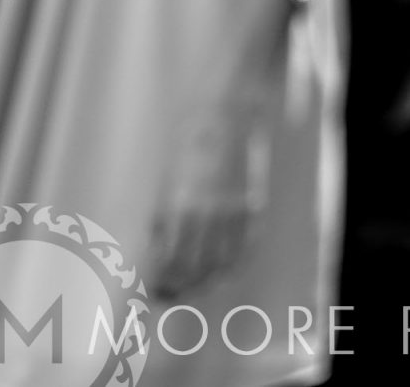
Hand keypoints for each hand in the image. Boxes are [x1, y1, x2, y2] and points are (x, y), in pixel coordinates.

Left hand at [151, 86, 275, 296]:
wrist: (224, 114)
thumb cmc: (186, 145)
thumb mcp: (164, 182)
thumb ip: (163, 217)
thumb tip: (160, 250)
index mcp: (175, 207)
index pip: (169, 262)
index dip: (164, 283)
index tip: (158, 293)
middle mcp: (204, 213)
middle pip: (194, 268)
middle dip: (183, 287)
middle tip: (175, 295)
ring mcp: (231, 208)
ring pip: (221, 261)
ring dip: (209, 280)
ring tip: (199, 287)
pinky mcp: (250, 201)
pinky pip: (245, 243)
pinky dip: (236, 262)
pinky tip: (227, 269)